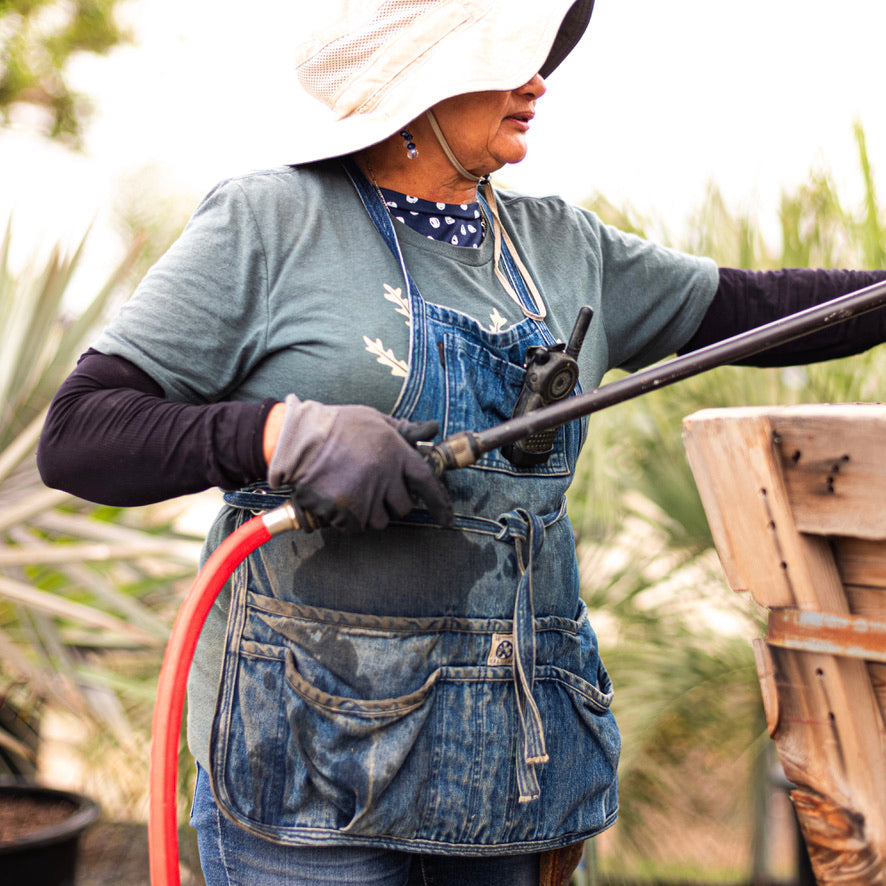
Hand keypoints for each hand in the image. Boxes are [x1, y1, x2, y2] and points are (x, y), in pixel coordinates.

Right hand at [266, 395, 451, 530]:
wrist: (299, 439)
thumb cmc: (336, 426)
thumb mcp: (374, 419)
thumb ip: (401, 429)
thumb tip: (429, 428)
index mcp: (396, 453)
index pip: (427, 482)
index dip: (439, 502)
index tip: (447, 517)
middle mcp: (385, 476)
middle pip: (403, 507)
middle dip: (392, 503)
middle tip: (373, 489)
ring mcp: (365, 496)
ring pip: (379, 521)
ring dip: (370, 513)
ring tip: (352, 491)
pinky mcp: (345, 512)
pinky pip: (355, 526)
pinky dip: (348, 519)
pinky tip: (336, 498)